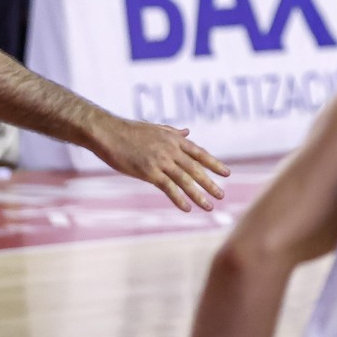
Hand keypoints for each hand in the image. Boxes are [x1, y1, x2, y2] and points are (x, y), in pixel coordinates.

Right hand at [89, 116, 229, 211]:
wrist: (109, 133)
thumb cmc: (130, 130)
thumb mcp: (156, 129)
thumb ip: (173, 133)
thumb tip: (187, 132)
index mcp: (174, 140)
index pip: (200, 153)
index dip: (214, 164)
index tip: (226, 173)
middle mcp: (171, 150)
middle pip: (196, 169)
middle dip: (210, 183)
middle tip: (222, 194)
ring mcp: (161, 161)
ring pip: (185, 180)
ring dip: (198, 194)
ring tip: (209, 205)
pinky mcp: (149, 172)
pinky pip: (168, 187)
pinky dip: (178, 198)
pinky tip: (187, 208)